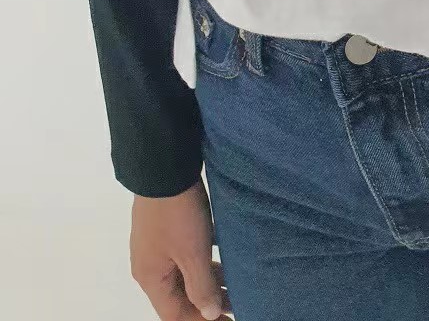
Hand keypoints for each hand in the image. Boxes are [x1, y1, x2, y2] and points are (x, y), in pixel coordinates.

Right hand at [130, 179, 230, 319]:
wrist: (164, 166)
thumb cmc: (178, 214)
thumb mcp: (192, 253)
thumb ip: (201, 286)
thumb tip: (209, 315)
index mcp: (151, 278)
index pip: (174, 315)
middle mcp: (150, 266)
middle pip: (178, 297)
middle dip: (206, 304)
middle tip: (236, 307)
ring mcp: (156, 246)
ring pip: (183, 275)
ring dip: (208, 283)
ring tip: (235, 287)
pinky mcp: (165, 229)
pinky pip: (184, 257)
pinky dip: (203, 264)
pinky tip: (222, 261)